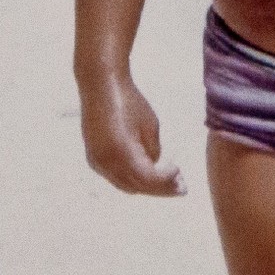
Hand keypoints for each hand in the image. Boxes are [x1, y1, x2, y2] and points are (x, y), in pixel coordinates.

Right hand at [79, 73, 184, 195]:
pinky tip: (146, 173)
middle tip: (181, 187)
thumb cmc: (128, 100)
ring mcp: (97, 162)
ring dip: (146, 186)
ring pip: (126, 185)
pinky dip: (131, 179)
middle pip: (138, 187)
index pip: (149, 179)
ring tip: (167, 182)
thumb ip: (153, 151)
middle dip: (161, 189)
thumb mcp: (150, 125)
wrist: (101, 84)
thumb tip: (155, 168)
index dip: (167, 180)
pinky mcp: (93, 158)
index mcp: (122, 152)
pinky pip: (115, 177)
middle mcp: (106, 162)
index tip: (180, 172)